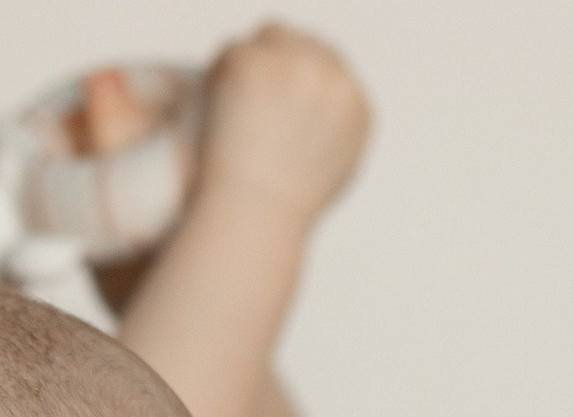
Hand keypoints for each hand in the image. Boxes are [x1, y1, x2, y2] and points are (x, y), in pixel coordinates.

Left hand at [196, 24, 372, 226]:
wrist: (252, 221)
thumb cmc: (277, 216)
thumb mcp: (327, 179)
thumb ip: (330, 137)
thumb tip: (311, 116)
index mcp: (357, 110)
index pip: (329, 66)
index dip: (296, 75)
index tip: (269, 96)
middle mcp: (335, 82)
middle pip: (303, 45)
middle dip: (273, 64)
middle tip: (241, 100)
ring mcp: (297, 67)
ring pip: (267, 39)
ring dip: (246, 67)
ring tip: (227, 115)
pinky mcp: (256, 63)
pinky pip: (232, 52)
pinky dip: (218, 78)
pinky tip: (214, 114)